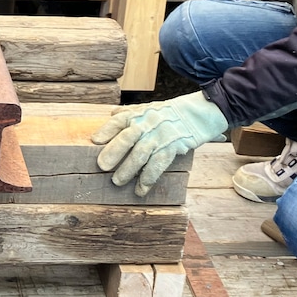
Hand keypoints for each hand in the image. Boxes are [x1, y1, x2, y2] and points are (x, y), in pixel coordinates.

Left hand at [91, 92, 227, 195]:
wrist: (201, 112)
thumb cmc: (171, 112)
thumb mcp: (151, 107)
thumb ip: (131, 112)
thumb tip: (112, 113)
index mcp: (140, 113)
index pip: (119, 120)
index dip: (106, 130)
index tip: (94, 141)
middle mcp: (149, 123)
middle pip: (128, 137)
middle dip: (114, 152)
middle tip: (102, 166)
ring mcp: (161, 135)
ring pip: (142, 153)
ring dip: (128, 169)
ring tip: (117, 182)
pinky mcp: (174, 146)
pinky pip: (159, 164)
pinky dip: (148, 178)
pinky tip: (140, 189)